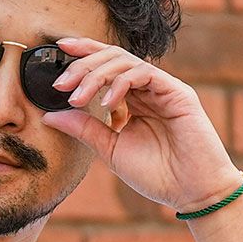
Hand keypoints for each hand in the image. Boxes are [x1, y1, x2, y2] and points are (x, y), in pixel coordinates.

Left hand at [42, 36, 242, 213]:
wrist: (192, 192)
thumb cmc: (157, 174)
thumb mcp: (111, 149)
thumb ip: (84, 129)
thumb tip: (50, 115)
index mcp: (133, 100)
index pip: (107, 67)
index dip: (84, 54)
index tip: (58, 48)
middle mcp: (148, 89)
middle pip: (113, 58)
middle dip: (83, 65)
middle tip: (59, 84)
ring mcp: (163, 88)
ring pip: (126, 62)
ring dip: (96, 75)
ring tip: (77, 97)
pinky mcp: (177, 92)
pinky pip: (144, 74)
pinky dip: (121, 84)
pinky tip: (106, 103)